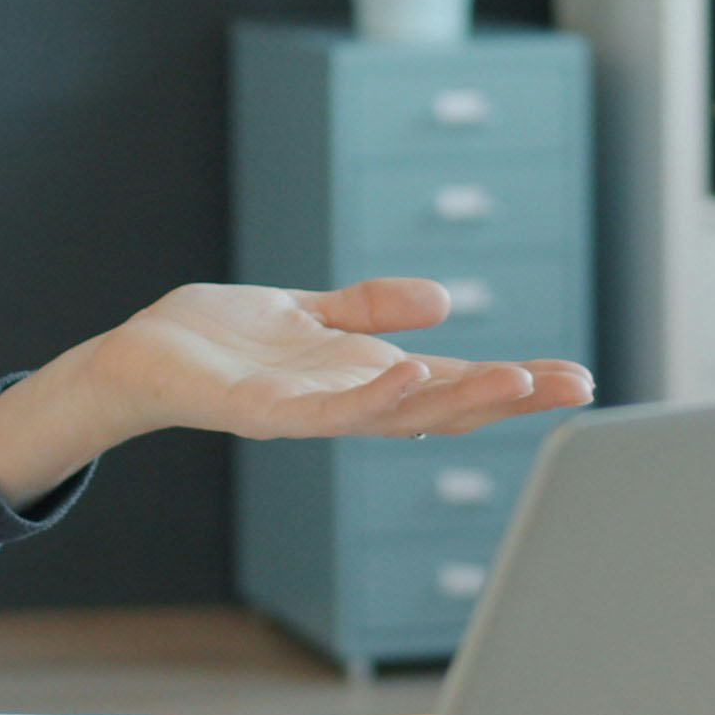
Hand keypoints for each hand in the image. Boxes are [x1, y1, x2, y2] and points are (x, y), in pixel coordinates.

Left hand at [0, 278, 595, 508]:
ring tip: (512, 380)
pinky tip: (410, 375)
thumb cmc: (220, 341)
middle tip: (575, 387)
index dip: (513, 385)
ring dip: (456, 398)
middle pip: (442, 405)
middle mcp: (344, 403)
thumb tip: (443, 301)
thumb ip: (371, 309)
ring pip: (394, 413)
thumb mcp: (312, 313)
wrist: (137, 359)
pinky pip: (324, 411)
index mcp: (362, 379)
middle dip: (508, 398)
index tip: (577, 379)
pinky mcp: (260, 410)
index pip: (453, 384)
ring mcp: (306, 412)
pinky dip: (370, 397)